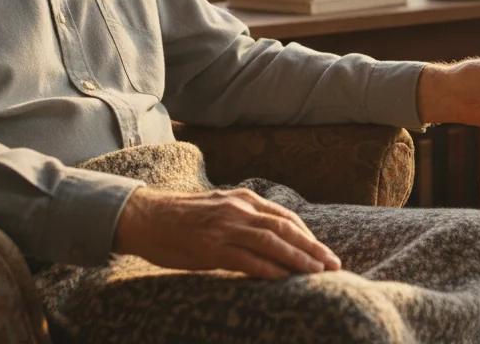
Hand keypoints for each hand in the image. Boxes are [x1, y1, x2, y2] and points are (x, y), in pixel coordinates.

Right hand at [113, 186, 340, 278]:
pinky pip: (247, 259)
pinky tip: (285, 279)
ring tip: (318, 272)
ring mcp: (225, 228)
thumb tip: (269, 237)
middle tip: (334, 264)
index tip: (324, 251)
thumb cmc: (181, 218)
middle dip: (313, 247)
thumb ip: (243, 219)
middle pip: (285, 229)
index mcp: (242, 200)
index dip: (308, 235)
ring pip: (272, 242)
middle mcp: (238, 210)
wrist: (145, 217)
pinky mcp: (211, 248)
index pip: (285, 218)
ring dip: (299, 258)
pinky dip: (270, 269)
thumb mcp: (218, 209)